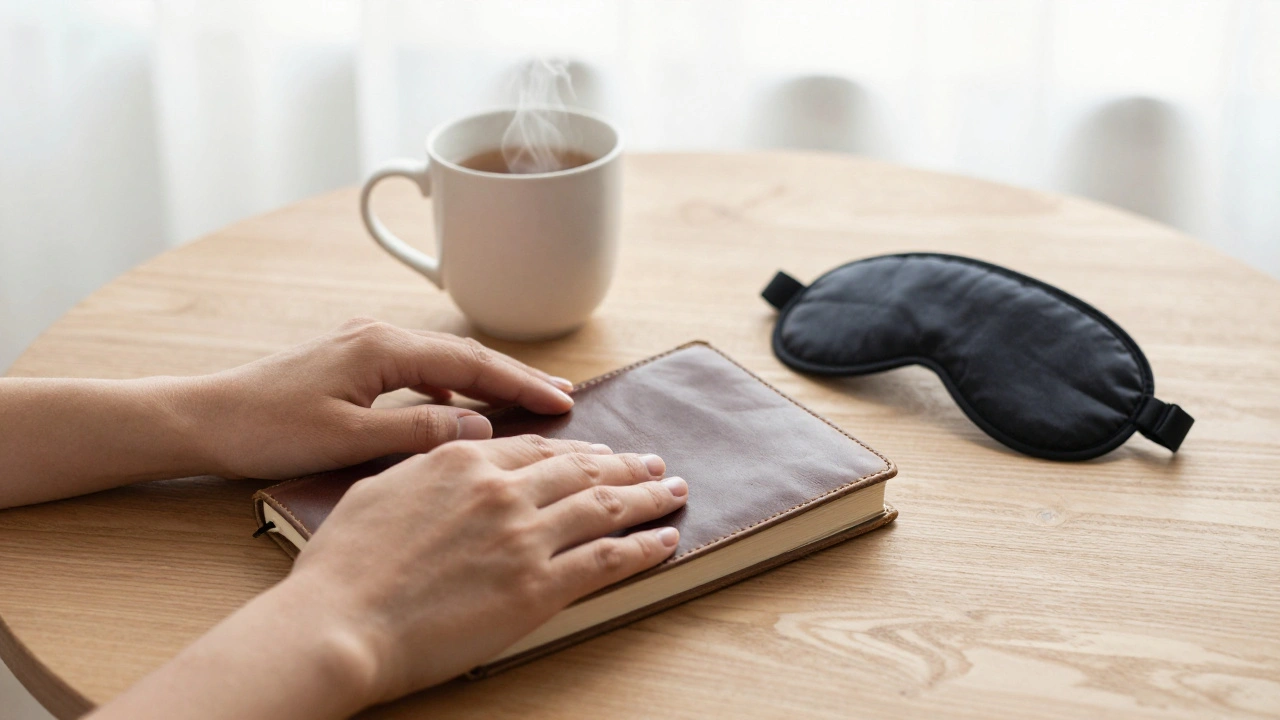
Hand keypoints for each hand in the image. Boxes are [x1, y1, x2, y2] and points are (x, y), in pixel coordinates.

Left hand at [190, 318, 574, 479]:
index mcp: (381, 347)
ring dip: (484, 381)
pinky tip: (459, 411)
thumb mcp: (347, 440)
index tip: (562, 402)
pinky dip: (448, 388)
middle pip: (463, 354)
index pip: (470, 364)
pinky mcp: (349, 361)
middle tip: (563, 398)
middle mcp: (376, 335)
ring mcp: (361, 344)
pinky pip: (415, 370)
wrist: (200, 418)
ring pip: (441, 361)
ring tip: (525, 402)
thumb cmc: (265, 430)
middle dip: (514, 376)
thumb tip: (479, 431)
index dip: (519, 384)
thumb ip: (417, 433)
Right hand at [288, 435, 687, 702]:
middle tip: (652, 463)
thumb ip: (427, 466)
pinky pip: (608, 559)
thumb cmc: (344, 565)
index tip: (600, 453)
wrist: (338, 623)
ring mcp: (524, 536)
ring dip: (647, 497)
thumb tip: (450, 455)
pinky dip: (643, 547)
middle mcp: (502, 489)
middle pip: (581, 471)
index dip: (578, 451)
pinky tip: (664, 539)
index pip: (537, 449)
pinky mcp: (538, 587)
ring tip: (673, 491)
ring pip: (606, 507)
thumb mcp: (380, 487)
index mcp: (462, 459)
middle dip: (625, 465)